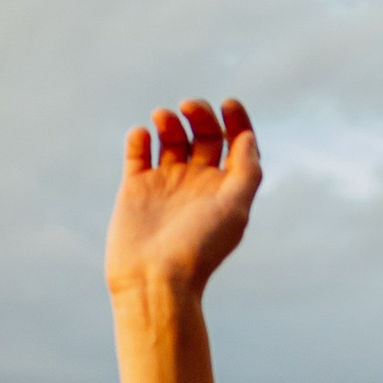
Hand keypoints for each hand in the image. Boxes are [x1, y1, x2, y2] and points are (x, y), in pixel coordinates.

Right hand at [106, 96, 260, 307]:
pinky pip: (138, 151)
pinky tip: (142, 137)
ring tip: (163, 119)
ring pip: (170, 137)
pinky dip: (139, 137)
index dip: (236, 120)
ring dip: (169, 120)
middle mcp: (197, 183)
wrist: (155, 278)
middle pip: (203, 133)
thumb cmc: (199, 248)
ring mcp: (165, 183)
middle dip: (199, 113)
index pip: (235, 143)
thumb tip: (247, 138)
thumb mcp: (235, 209)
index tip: (228, 104)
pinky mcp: (135, 188)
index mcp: (224, 187)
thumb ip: (247, 171)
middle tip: (189, 108)